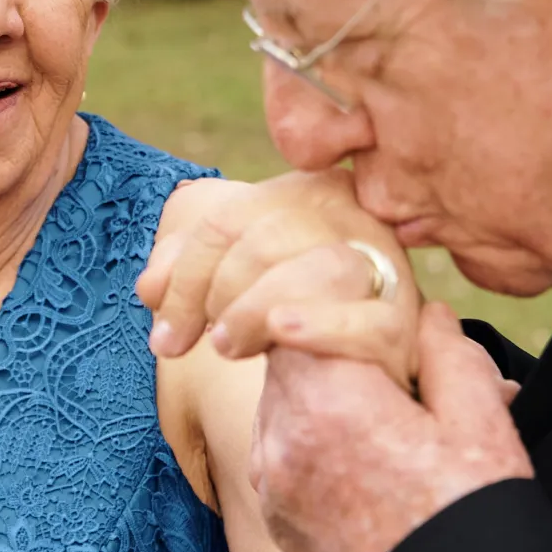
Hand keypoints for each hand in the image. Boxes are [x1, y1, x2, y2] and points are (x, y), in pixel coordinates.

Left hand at [142, 171, 421, 384]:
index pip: (226, 223)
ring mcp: (381, 264)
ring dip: (256, 310)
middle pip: (264, 240)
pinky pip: (365, 321)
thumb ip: (188, 273)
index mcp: (300, 192)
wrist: (361, 359)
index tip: (162, 338)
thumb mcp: (234, 280)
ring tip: (229, 348)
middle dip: (214, 295)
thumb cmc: (290, 308)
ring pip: (317, 268)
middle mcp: (346, 215)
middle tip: (203, 344)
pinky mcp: (402, 320)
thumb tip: (148, 289)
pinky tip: (283, 335)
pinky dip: (320, 327)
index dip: (184, 278)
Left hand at [251, 302, 530, 551]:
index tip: (369, 314)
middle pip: (284, 355)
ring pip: (278, 400)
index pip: (298, 313)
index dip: (333, 304)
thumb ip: (449, 355)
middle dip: (327, 347)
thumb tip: (428, 316)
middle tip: (387, 369)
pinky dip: (307, 436)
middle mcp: (280, 439)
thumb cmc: (468, 526)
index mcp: (328, 403)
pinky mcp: (272, 513)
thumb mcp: (481, 427)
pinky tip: (359, 458)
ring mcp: (269, 481)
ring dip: (317, 392)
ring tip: (381, 421)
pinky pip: (276, 447)